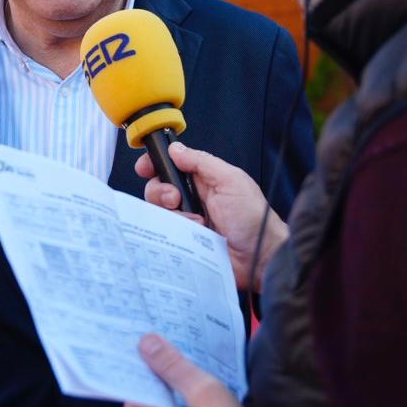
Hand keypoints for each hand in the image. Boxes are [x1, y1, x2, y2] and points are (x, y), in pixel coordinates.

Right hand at [135, 142, 287, 291]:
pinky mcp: (184, 242)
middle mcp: (192, 199)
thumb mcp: (231, 180)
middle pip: (158, 189)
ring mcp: (187, 222)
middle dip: (160, 191)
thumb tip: (175, 149)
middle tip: (176, 199)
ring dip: (174, 214)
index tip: (145, 168)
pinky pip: (165, 233)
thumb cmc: (253, 218)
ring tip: (196, 221)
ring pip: (159, 212)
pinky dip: (175, 232)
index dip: (155, 165)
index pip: (171, 166)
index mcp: (203, 180)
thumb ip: (202, 162)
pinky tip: (195, 234)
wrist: (260, 257)